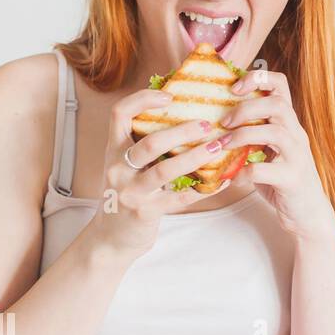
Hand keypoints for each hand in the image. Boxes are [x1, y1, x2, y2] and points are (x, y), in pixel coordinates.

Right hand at [88, 88, 230, 255]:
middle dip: (182, 131)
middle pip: (150, 142)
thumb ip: (146, 144)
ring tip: (219, 146)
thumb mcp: (128, 165)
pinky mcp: (146, 212)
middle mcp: (118, 168)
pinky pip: (181, 197)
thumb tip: (184, 113)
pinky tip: (224, 180)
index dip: (143, 99)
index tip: (170, 95)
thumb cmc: (128, 193)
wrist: (110, 238)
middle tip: (208, 124)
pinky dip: (205, 188)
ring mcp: (131, 192)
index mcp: (114, 149)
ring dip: (196, 156)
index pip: (119, 113)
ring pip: (165, 170)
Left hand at [219, 68, 334, 242]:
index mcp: (288, 123)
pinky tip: (231, 177)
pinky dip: (243, 171)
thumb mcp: (267, 151)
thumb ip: (249, 134)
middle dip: (245, 108)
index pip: (280, 84)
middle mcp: (296, 134)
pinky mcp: (292, 179)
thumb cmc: (280, 180)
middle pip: (277, 104)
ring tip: (223, 144)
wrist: (307, 214)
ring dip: (242, 136)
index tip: (233, 88)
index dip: (257, 77)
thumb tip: (210, 120)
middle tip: (223, 121)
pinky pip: (264, 170)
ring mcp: (297, 156)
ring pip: (275, 132)